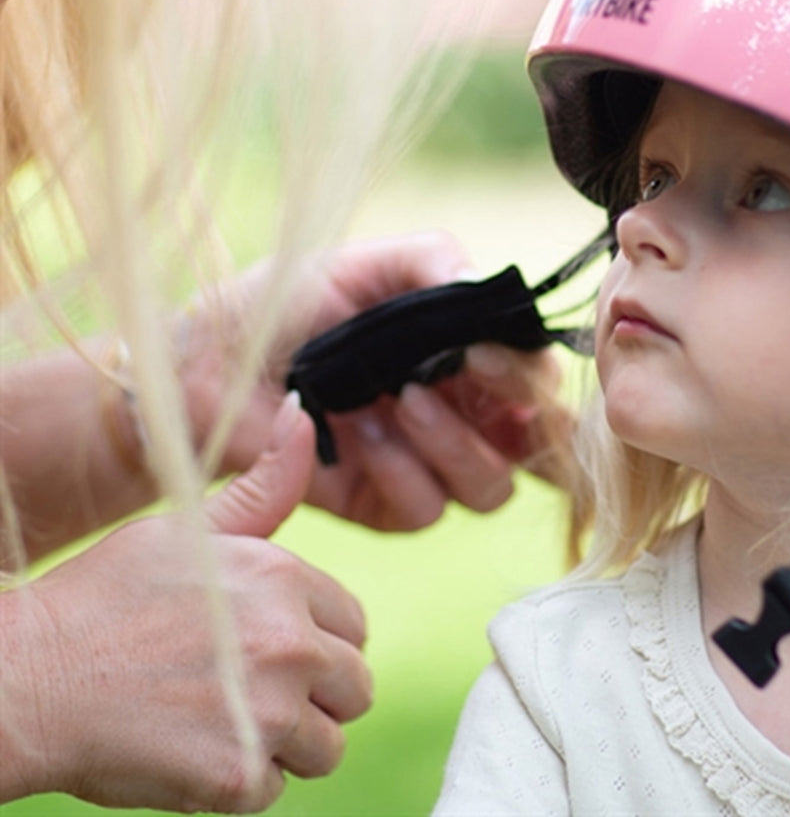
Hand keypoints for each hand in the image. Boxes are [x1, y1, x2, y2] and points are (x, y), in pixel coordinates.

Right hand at [2, 397, 369, 812]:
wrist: (30, 678)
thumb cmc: (108, 597)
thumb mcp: (191, 526)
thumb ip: (266, 483)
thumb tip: (304, 412)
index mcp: (288, 581)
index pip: (354, 624)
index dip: (315, 638)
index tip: (269, 645)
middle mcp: (291, 643)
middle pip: (355, 686)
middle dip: (314, 692)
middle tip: (250, 688)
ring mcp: (268, 713)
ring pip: (328, 745)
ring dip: (286, 741)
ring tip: (225, 718)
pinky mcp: (238, 777)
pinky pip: (278, 790)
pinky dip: (243, 781)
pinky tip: (197, 749)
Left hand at [182, 232, 565, 529]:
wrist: (210, 360)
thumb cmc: (289, 301)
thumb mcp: (367, 263)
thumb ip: (436, 262)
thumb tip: (493, 290)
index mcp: (469, 357)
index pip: (538, 380)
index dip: (531, 375)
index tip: (487, 350)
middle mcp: (462, 414)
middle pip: (535, 444)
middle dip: (516, 417)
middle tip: (469, 372)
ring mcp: (427, 465)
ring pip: (492, 487)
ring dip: (455, 444)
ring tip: (402, 400)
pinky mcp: (386, 507)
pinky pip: (428, 510)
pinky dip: (403, 474)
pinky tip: (362, 438)